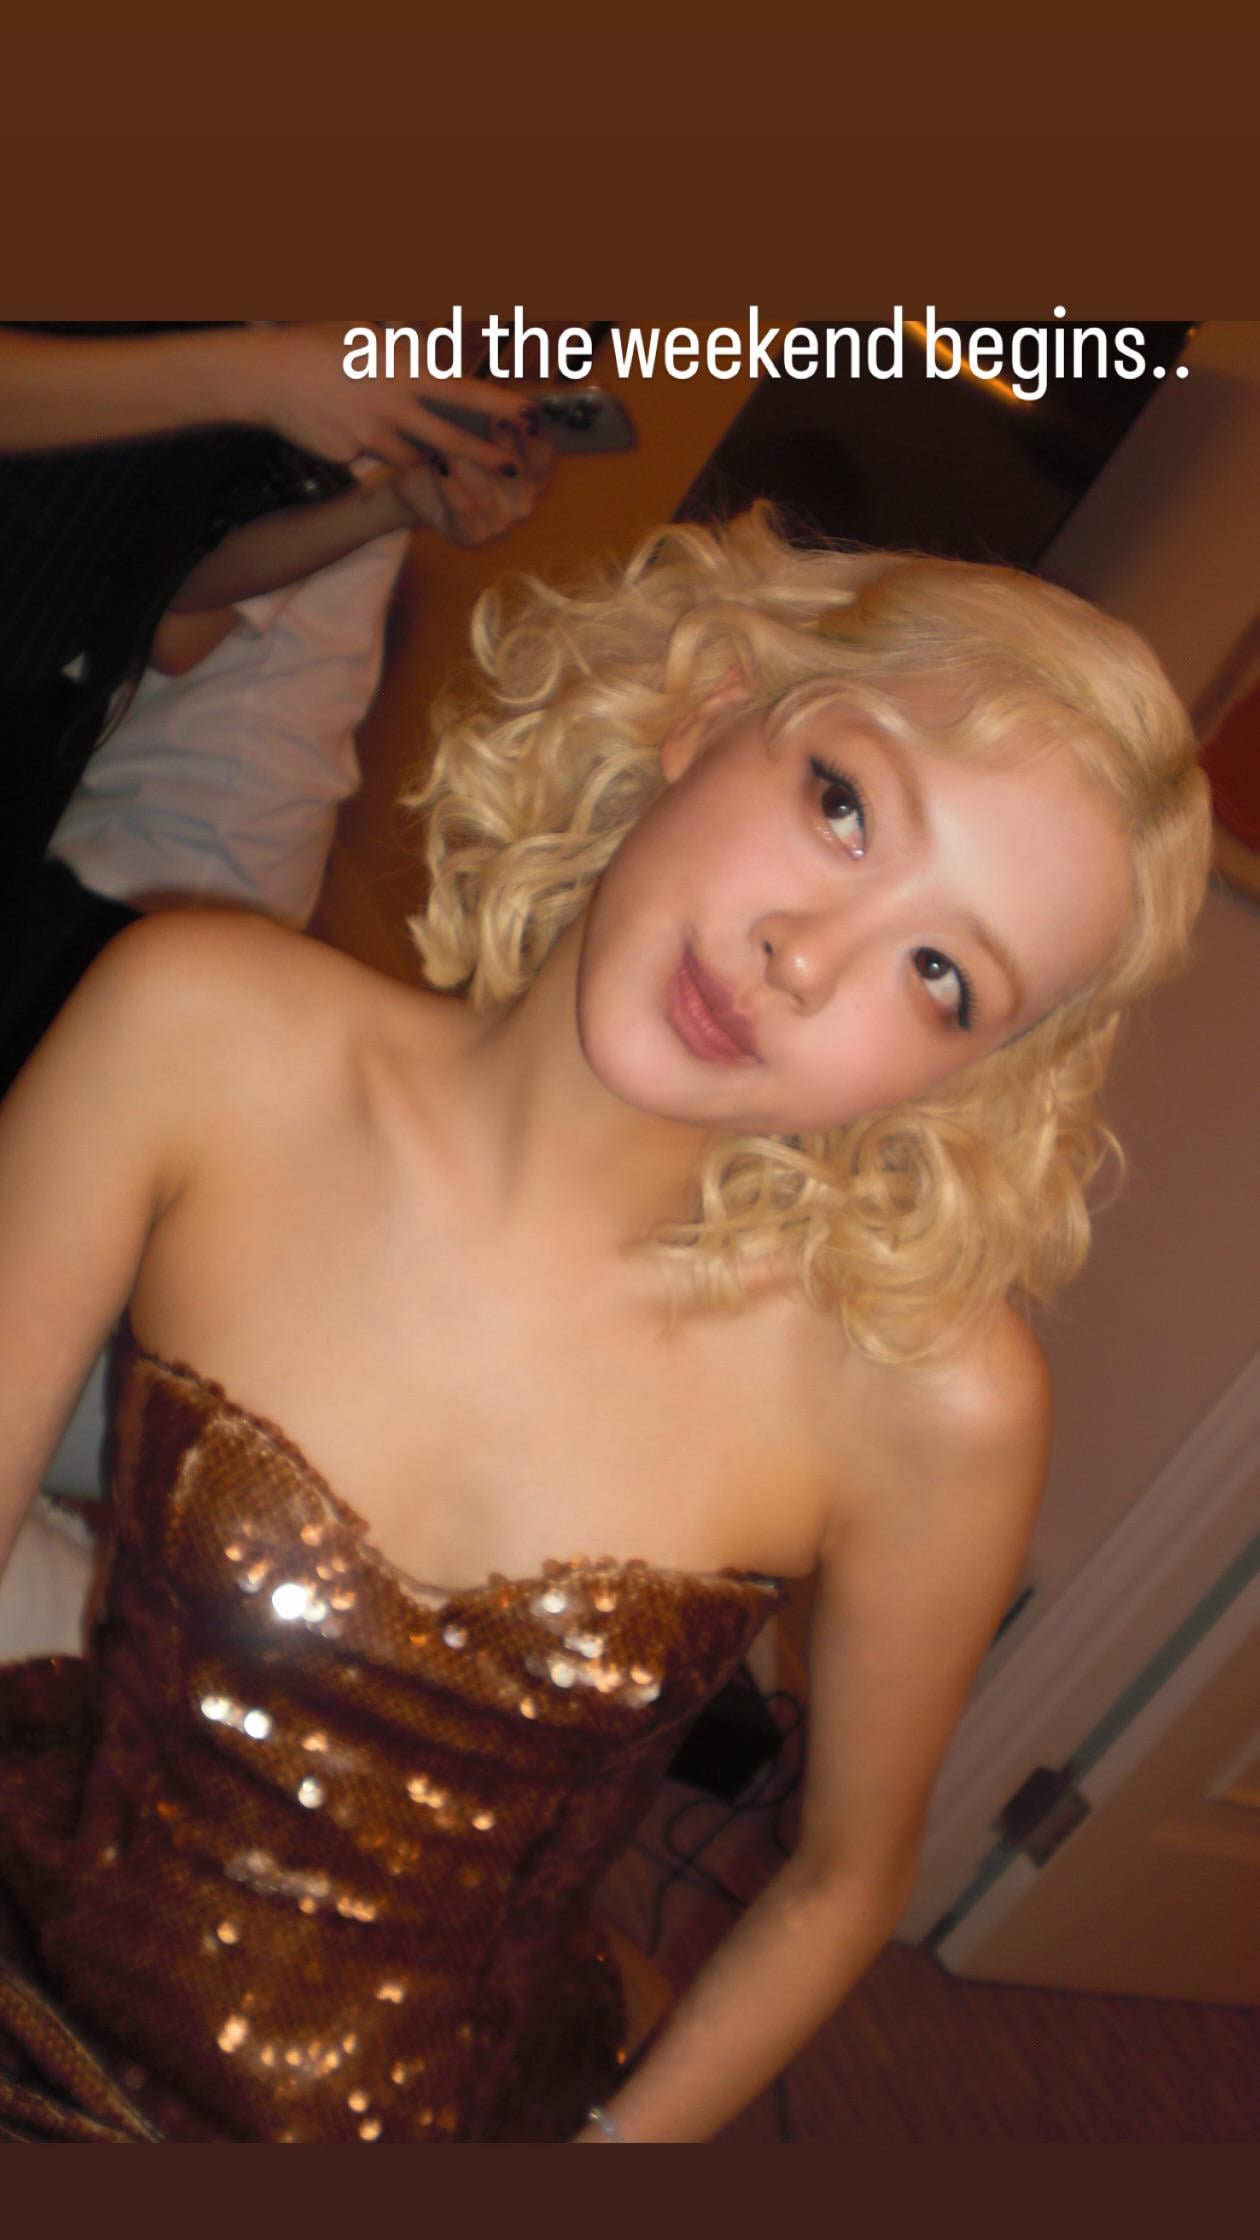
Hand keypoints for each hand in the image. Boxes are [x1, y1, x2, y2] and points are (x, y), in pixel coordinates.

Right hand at [236, 323, 535, 471]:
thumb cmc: (320, 344)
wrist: (270, 373)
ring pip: (409, 456)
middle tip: (511, 467)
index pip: (463, 391)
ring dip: (417, 453)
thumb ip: (405, 347)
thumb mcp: (369, 334)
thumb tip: (432, 345)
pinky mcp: (350, 455)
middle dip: (485, 457)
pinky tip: (338, 422)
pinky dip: (363, 444)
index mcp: (403, 370)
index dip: (499, 405)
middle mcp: (393, 405)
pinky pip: (367, 456)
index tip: (529, 413)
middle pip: (450, 441)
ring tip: (394, 430)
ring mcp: (372, 435)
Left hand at [391, 422, 553, 547]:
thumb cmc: (452, 451)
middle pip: (524, 478)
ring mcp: (498, 522)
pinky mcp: (472, 535)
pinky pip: (464, 513)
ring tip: (453, 443)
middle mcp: (521, 502)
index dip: (538, 439)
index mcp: (530, 477)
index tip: (528, 413)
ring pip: (489, 494)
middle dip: (508, 447)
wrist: (416, 484)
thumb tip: (507, 395)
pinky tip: (439, 466)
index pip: (543, 459)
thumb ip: (495, 417)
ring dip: (471, 466)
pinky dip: (451, 489)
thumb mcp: (473, 430)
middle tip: (495, 419)